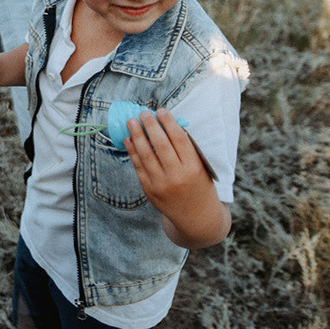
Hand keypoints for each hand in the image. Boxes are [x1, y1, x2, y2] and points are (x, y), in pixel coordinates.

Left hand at [124, 108, 229, 247]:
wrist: (196, 217)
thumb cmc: (200, 186)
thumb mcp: (201, 168)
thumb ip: (186, 150)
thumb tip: (165, 125)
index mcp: (194, 168)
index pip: (179, 140)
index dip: (169, 123)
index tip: (161, 110)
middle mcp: (177, 176)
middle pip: (161, 145)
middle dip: (150, 126)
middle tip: (143, 113)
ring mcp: (161, 185)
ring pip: (146, 155)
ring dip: (137, 136)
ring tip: (131, 122)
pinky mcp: (150, 191)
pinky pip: (139, 167)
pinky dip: (133, 152)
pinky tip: (129, 140)